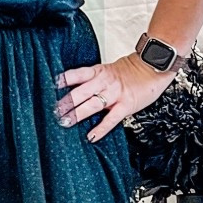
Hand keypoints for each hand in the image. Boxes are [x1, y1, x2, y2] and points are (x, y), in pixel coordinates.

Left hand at [55, 51, 176, 143]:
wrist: (154, 66)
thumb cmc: (132, 70)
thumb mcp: (109, 69)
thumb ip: (94, 79)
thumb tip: (76, 90)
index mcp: (98, 71)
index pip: (76, 75)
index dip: (62, 81)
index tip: (48, 89)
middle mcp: (104, 81)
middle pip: (80, 92)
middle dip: (65, 103)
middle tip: (53, 112)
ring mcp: (115, 93)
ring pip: (92, 104)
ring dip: (78, 114)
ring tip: (66, 122)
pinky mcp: (126, 105)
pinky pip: (111, 118)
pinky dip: (101, 128)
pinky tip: (91, 136)